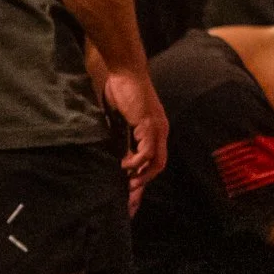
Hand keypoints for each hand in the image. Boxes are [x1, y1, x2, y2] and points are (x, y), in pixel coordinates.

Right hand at [103, 66, 168, 212]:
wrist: (126, 71)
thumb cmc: (122, 91)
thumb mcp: (119, 120)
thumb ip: (120, 137)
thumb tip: (113, 153)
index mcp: (154, 133)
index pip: (153, 163)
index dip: (143, 181)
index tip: (131, 198)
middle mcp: (160, 133)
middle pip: (158, 167)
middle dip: (143, 186)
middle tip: (130, 203)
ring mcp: (157, 130)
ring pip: (156, 162)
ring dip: (142, 177)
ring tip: (128, 185)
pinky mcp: (149, 125)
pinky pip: (148, 151)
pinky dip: (138, 162)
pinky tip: (125, 166)